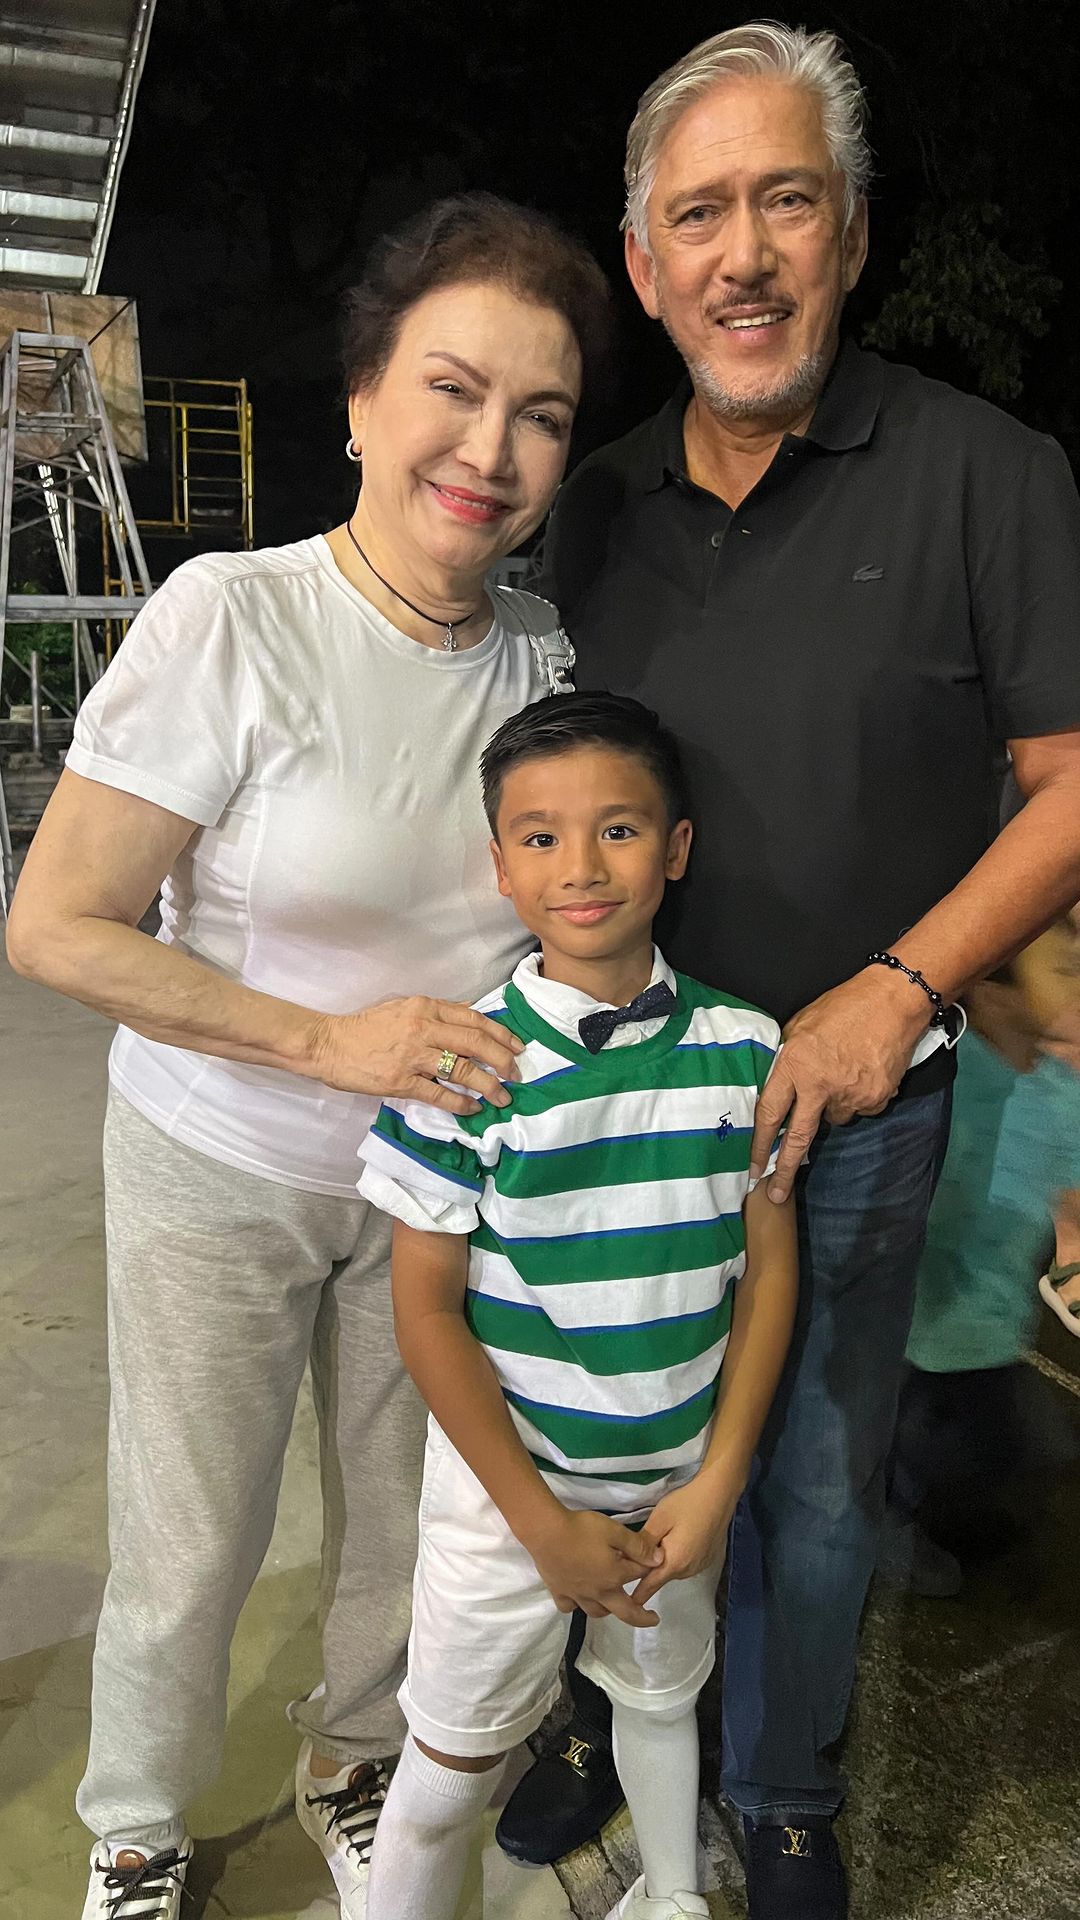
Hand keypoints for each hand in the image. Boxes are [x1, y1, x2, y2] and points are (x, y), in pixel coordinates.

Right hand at [309, 997, 522, 1114]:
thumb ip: (436, 1011)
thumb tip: (469, 1012)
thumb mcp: (402, 1007)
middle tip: (517, 1074)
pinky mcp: (400, 1081)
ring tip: (503, 1097)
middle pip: (475, 1042)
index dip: (500, 1033)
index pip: (472, 1018)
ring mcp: (412, 1056)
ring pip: (462, 1069)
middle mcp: (422, 1028)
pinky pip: (438, 1094)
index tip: (518, 1046)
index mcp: (424, 1007)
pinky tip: (473, 1109)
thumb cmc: (365, 1027)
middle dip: (502, 1059)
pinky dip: (460, 1103)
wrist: (328, 1044)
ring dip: (488, 1084)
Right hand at [527, 1509, 664, 1626]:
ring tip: (615, 1605)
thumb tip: (659, 1560)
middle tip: (653, 1619)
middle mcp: (599, 1592)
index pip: (639, 1575)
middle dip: (642, 1617)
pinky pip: (570, 1607)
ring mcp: (577, 1595)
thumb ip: (638, 1546)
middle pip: (625, 1611)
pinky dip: (576, 1606)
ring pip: (597, 1612)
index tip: (653, 1560)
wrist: (546, 1532)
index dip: (648, 1566)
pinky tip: (579, 1598)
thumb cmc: (582, 1529)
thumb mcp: (615, 1531)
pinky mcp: (559, 1592)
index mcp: (615, 1576)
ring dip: (610, 1611)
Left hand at [630, 1468, 738, 1607]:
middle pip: (661, 1576)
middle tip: (636, 1550)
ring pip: (674, 1569)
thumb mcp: (659, 1520)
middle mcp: (688, 1570)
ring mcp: (700, 1565)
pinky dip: (678, 1555)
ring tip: (660, 1538)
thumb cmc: (687, 1503)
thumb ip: (643, 1544)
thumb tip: (628, 1560)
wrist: (720, 1493)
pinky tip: (678, 1537)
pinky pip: (686, 1563)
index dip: (636, 1594)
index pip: (650, 1586)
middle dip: (648, 1568)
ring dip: (664, 1561)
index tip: (623, 1603)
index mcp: (674, 1563)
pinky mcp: (708, 1558)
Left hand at [749, 968, 928, 1201]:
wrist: (892, 1002)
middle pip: (799, 1139)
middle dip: (785, 1170)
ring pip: (834, 1119)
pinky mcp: (876, 1099)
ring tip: (841, 1073)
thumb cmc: (842, 1007)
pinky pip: (860, 1109)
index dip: (759, 1144)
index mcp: (794, 1066)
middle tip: (776, 1193)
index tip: (752, 1168)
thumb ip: (787, 1060)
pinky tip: (862, 1072)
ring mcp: (851, 1096)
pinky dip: (858, 1097)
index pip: (770, 1114)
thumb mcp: (799, 1026)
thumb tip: (780, 1085)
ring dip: (832, 1106)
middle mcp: (820, 1087)